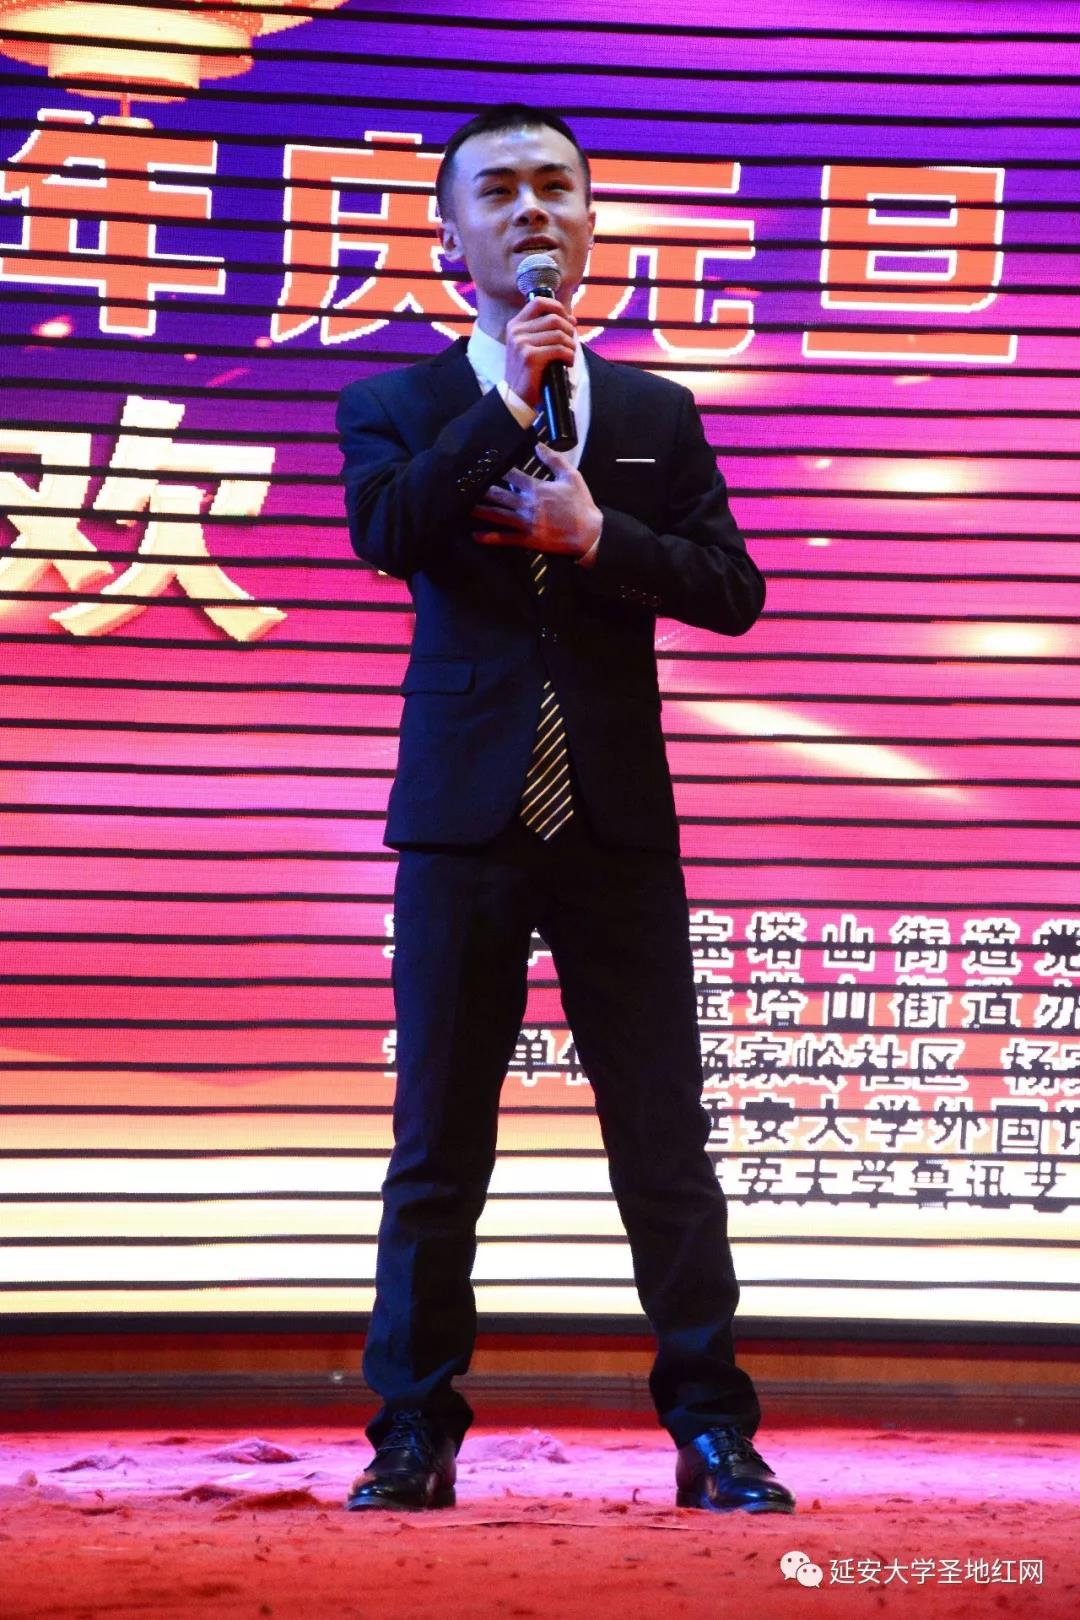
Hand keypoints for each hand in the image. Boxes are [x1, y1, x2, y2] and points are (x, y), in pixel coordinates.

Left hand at [471, 440, 601, 559]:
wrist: (589, 534)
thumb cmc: (581, 504)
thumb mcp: (571, 476)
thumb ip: (553, 459)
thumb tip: (538, 445)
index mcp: (536, 488)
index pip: (511, 475)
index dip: (496, 468)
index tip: (482, 463)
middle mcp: (527, 505)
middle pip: (498, 495)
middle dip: (481, 489)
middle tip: (464, 484)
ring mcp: (525, 523)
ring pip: (497, 515)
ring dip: (479, 510)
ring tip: (463, 505)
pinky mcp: (527, 539)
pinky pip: (505, 538)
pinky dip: (489, 538)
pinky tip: (475, 535)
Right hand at [504, 296, 575, 407]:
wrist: (516, 396)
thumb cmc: (529, 371)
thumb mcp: (532, 346)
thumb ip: (548, 330)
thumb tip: (572, 318)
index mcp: (515, 325)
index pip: (539, 302)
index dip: (558, 308)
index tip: (568, 320)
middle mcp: (516, 331)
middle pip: (553, 318)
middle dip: (569, 330)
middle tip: (571, 343)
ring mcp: (521, 343)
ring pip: (558, 334)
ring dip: (570, 345)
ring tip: (570, 355)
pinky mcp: (530, 357)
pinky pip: (558, 349)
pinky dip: (569, 356)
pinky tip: (568, 363)